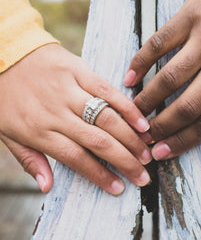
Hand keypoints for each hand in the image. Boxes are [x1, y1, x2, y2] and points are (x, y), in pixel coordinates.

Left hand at [0, 44, 151, 194]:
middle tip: (143, 175)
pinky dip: (127, 108)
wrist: (3, 52)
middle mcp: (57, 113)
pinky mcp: (79, 70)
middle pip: (98, 142)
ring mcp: (70, 90)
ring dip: (130, 138)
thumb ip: (28, 159)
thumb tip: (46, 187)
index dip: (100, 175)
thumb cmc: (4, 96)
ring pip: (107, 119)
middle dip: (125, 161)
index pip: (76, 159)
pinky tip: (141, 123)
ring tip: (146, 153)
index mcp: (38, 131)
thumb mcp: (5, 132)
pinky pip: (108, 91)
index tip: (119, 188)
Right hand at [124, 0, 200, 158]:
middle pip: (187, 105)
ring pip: (170, 77)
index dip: (183, 141)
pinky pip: (159, 43)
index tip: (163, 152)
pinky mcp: (190, 18)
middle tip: (145, 136)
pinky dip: (141, 61)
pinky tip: (130, 78)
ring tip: (135, 112)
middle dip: (162, 126)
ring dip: (148, 99)